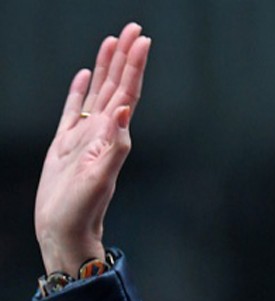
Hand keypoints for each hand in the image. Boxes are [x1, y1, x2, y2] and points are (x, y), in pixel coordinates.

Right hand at [35, 22, 150, 275]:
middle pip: (116, 86)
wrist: (65, 232)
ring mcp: (85, 137)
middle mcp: (103, 133)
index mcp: (112, 137)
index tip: (143, 40)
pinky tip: (82, 76)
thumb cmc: (81, 211)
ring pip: (97, 92)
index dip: (134, 66)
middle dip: (125, 57)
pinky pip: (74, 110)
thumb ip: (113, 146)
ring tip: (112, 41)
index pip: (127, 93)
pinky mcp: (67, 145)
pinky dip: (79, 90)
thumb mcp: (99, 178)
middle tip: (133, 27)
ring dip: (105, 67)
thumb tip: (122, 112)